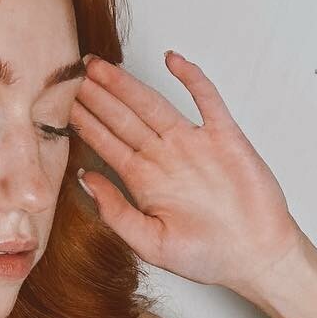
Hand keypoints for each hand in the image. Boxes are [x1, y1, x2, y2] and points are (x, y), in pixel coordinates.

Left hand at [69, 50, 302, 298]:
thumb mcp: (151, 244)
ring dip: (128, 84)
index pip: (108, 143)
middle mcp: (165, 158)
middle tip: (73, 70)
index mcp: (145, 182)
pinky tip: (172, 59)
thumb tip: (85, 178)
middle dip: (99, 95)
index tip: (60, 102)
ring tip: (101, 65)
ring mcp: (194, 144)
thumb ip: (117, 212)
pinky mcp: (225, 137)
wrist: (256, 258)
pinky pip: (207, 99)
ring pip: (154, 104)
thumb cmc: (207, 257)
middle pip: (124, 118)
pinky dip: (191, 78)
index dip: (85, 122)